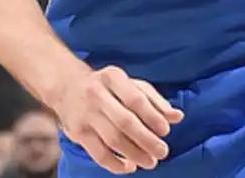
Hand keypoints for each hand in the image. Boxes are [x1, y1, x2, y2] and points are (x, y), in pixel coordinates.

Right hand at [54, 64, 183, 172]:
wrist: (67, 87)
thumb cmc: (108, 86)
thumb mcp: (130, 84)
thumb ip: (154, 100)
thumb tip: (177, 117)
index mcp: (113, 77)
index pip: (135, 98)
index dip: (152, 116)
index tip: (166, 131)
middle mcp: (97, 94)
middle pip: (125, 122)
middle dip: (146, 140)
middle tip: (162, 152)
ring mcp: (86, 114)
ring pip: (113, 139)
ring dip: (134, 154)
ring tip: (150, 162)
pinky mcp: (78, 133)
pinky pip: (98, 153)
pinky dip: (115, 164)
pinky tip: (129, 167)